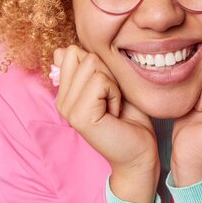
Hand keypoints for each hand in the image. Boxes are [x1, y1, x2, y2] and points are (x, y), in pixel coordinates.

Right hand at [53, 45, 158, 202]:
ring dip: (112, 83)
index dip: (99, 64)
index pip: (72, 52)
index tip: (107, 89)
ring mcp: (67, 108)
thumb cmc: (129, 118)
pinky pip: (100, 81)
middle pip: (82, 55)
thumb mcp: (109, 84)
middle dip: (106, 72)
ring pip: (91, 65)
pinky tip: (114, 113)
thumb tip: (61, 50)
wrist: (140, 152)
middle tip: (111, 98)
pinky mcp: (79, 116)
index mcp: (65, 92)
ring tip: (113, 106)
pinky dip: (115, 93)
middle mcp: (61, 100)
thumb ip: (88, 68)